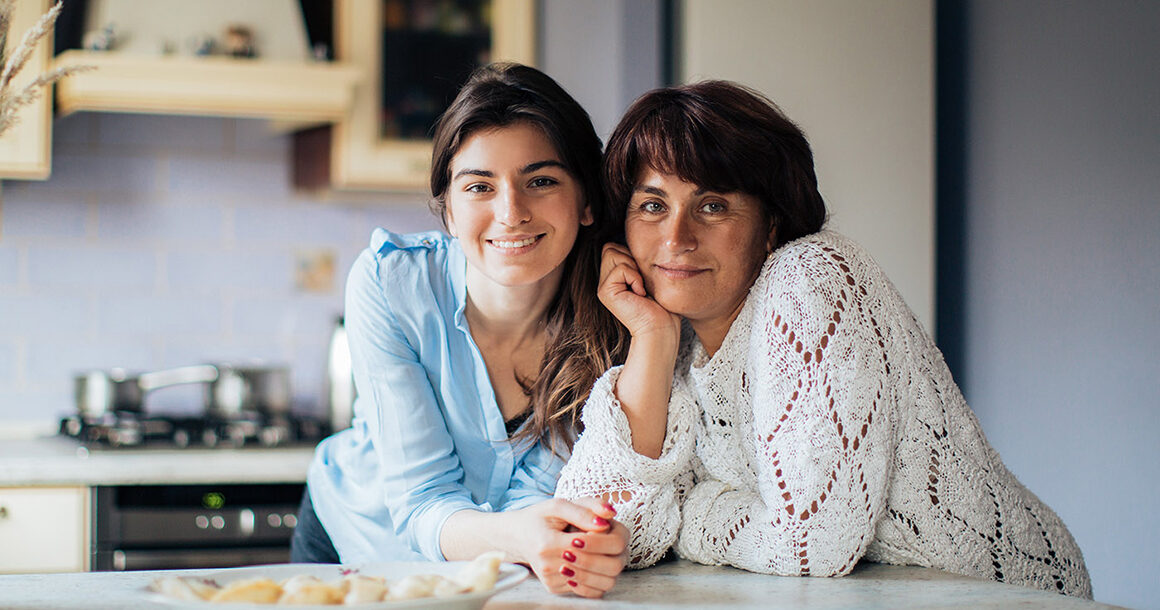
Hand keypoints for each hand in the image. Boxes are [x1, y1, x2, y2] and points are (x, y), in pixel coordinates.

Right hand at [508, 497, 625, 597]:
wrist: (517, 537)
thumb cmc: (539, 518)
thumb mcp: (558, 505)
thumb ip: (584, 510)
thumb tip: (608, 518)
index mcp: (547, 543)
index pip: (587, 544)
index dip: (601, 535)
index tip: (602, 525)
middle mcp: (547, 566)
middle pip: (594, 565)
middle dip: (607, 551)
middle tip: (606, 537)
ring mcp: (551, 580)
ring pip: (597, 582)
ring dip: (606, 565)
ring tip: (600, 549)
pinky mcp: (555, 588)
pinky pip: (589, 589)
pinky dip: (597, 574)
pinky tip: (591, 559)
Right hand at [598, 243, 680, 342]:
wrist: (661, 327)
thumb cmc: (660, 303)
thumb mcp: (647, 275)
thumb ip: (635, 260)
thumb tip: (635, 240)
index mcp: (612, 277)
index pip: (612, 246)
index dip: (630, 254)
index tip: (643, 276)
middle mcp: (604, 281)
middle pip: (609, 247)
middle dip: (630, 258)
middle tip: (641, 281)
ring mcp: (603, 287)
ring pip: (612, 253)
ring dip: (633, 268)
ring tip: (640, 287)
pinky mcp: (605, 292)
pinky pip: (620, 268)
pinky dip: (635, 277)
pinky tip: (640, 294)